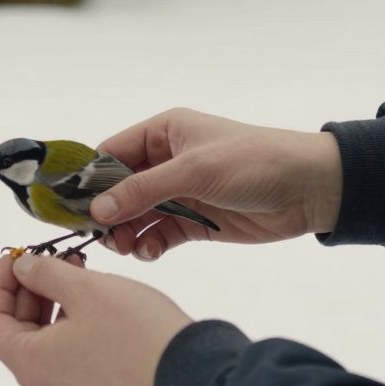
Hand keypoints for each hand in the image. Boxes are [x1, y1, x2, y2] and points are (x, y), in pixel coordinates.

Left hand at [0, 253, 191, 385]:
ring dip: (52, 297)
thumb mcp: (82, 287)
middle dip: (30, 286)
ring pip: (43, 335)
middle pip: (16, 328)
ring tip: (75, 265)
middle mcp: (43, 383)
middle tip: (50, 254)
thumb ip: (43, 272)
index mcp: (30, 363)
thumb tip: (22, 267)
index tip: (16, 256)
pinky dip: (70, 316)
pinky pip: (66, 347)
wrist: (190, 368)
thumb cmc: (134, 329)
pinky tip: (89, 289)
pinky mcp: (93, 385)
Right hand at [92, 108, 342, 260]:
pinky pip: (159, 234)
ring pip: (136, 215)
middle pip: (118, 189)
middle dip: (106, 212)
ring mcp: (180, 193)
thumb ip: (144, 189)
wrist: (314, 189)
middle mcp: (166, 161)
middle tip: (98, 236)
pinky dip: (149, 245)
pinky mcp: (195, 222)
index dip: (88, 179)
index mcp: (163, 133)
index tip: (71, 207)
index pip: (110, 153)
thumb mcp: (195, 170)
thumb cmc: (254, 162)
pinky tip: (148, 252)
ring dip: (125, 232)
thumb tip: (97, 209)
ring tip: (124, 249)